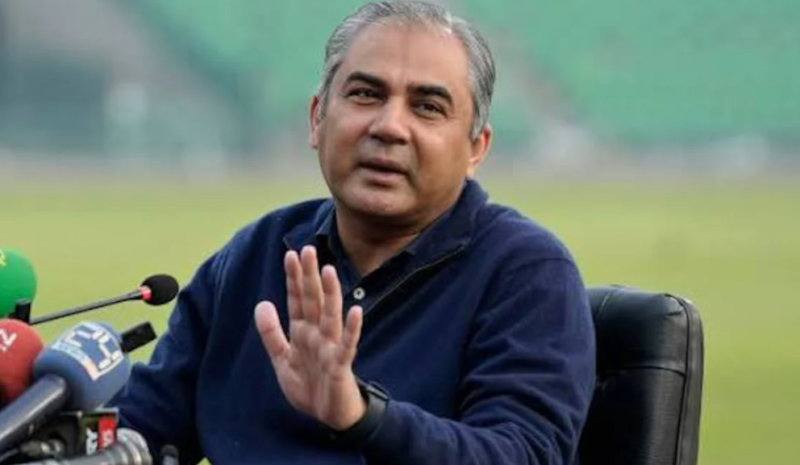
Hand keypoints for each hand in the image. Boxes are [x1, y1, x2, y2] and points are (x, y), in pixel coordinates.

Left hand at [254, 245, 365, 429]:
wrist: (329, 416)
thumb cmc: (309, 386)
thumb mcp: (282, 359)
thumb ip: (271, 333)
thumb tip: (261, 303)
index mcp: (302, 332)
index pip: (297, 300)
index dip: (294, 279)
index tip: (291, 254)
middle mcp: (318, 334)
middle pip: (313, 301)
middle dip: (309, 277)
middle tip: (308, 250)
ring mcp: (331, 347)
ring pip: (330, 316)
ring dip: (330, 294)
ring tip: (328, 271)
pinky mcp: (341, 365)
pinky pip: (347, 345)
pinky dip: (352, 329)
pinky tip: (356, 311)